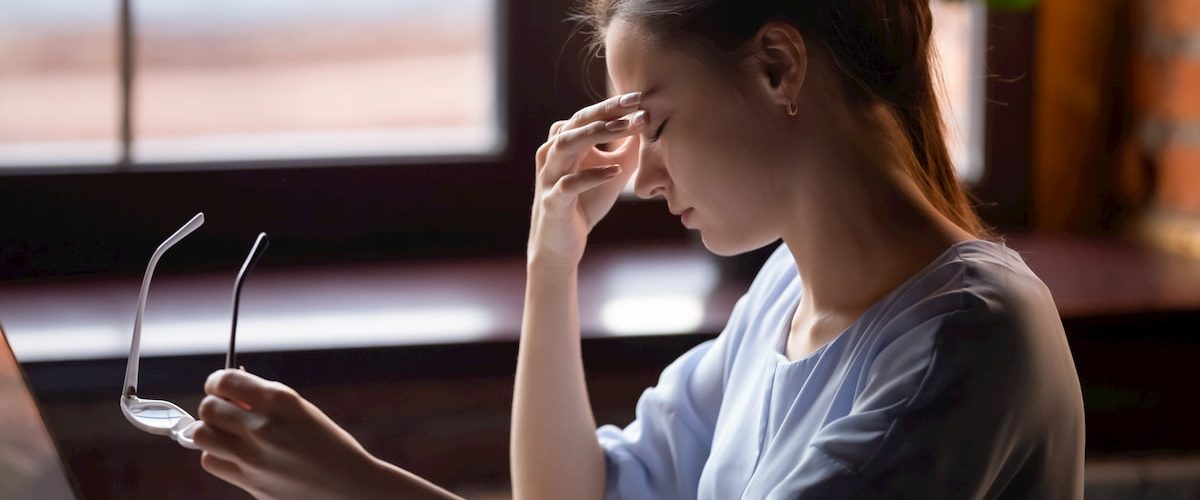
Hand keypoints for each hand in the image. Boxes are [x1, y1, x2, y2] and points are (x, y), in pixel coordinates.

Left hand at [194, 369, 446, 499]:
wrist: (349, 485)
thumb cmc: (328, 444)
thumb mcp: (301, 410)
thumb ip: (265, 399)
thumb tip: (229, 389)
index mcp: (281, 401)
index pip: (225, 381)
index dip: (217, 382)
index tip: (220, 386)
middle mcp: (264, 426)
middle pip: (208, 408)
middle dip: (213, 405)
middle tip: (226, 411)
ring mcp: (254, 456)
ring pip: (201, 435)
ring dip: (210, 430)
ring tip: (227, 433)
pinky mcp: (249, 481)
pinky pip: (211, 461)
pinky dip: (217, 454)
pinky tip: (235, 454)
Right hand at [528, 92, 646, 267]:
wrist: (561, 244)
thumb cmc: (585, 203)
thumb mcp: (612, 171)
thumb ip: (627, 149)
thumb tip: (648, 123)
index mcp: (564, 144)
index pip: (588, 116)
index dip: (613, 105)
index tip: (640, 97)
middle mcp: (552, 154)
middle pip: (576, 122)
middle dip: (606, 111)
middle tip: (635, 104)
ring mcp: (549, 177)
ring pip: (565, 145)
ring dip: (595, 134)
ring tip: (624, 128)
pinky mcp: (552, 202)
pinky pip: (569, 184)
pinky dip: (592, 175)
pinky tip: (615, 172)